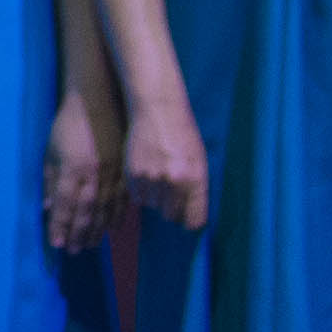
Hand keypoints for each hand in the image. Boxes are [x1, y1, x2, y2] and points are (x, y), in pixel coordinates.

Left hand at [41, 100, 110, 255]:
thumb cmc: (68, 125)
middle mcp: (93, 173)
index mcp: (72, 168)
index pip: (65, 204)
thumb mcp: (51, 151)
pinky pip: (123, 198)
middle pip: (86, 211)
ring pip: (106, 208)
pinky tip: (112, 228)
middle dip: (79, 233)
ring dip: (97, 229)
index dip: (61, 226)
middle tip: (74, 250)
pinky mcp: (126, 168)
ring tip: (90, 244)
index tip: (57, 244)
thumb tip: (48, 208)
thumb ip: (50, 181)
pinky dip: (118, 216)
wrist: (97, 100)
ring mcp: (113, 171)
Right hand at [122, 92, 211, 231]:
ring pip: (153, 206)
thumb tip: (190, 217)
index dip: (191, 221)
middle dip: (172, 207)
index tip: (188, 219)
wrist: (158, 110)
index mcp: (195, 180)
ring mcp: (151, 179)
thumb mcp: (199, 160)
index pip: (194, 220)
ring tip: (158, 175)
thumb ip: (195, 189)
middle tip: (171, 190)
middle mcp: (173, 183)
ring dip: (155, 197)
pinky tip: (146, 171)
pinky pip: (137, 197)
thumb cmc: (183, 134)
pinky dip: (141, 190)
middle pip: (171, 216)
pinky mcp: (133, 175)